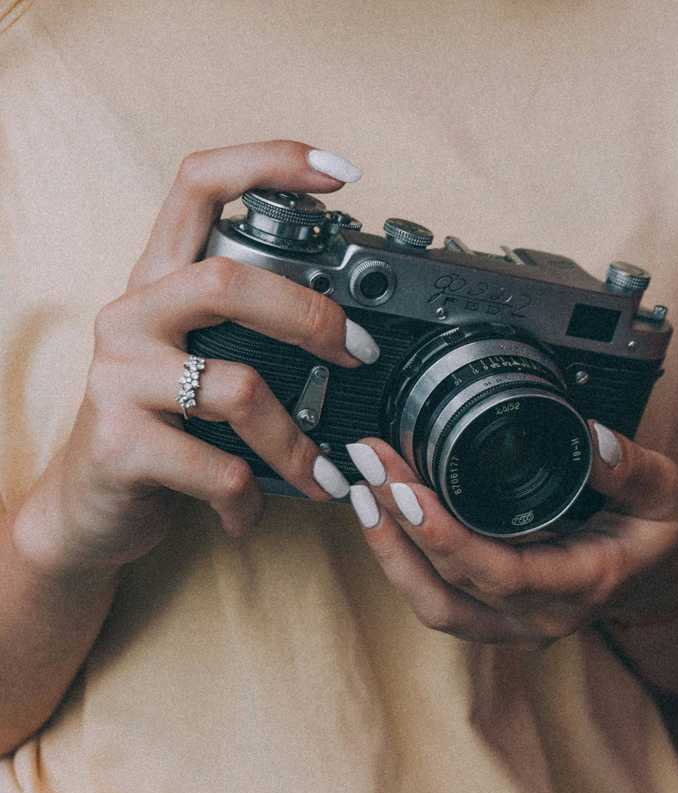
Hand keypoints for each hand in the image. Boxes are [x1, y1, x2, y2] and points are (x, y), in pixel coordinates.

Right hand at [13, 140, 378, 576]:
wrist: (88, 508)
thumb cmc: (162, 431)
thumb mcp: (198, 364)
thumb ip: (249, 334)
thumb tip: (352, 332)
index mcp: (157, 282)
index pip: (199, 185)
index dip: (269, 163)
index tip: (342, 173)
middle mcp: (131, 314)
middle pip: (228, 281)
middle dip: (311, 317)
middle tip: (357, 355)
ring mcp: (119, 377)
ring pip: (238, 391)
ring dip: (295, 444)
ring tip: (321, 478)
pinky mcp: (120, 444)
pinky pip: (220, 471)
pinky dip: (250, 500)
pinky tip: (247, 512)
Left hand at [346, 424, 677, 643]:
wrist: (655, 577)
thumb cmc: (654, 535)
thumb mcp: (663, 493)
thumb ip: (631, 468)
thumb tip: (592, 438)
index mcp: (580, 584)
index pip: (498, 572)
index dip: (444, 536)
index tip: (404, 489)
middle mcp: (539, 616)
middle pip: (450, 584)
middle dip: (401, 524)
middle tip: (369, 463)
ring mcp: (512, 625)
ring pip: (433, 605)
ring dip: (389, 550)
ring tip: (360, 491)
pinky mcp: (492, 618)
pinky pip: (436, 601)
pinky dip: (401, 560)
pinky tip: (380, 515)